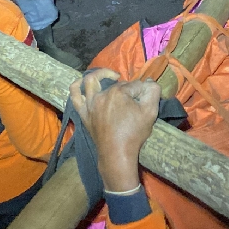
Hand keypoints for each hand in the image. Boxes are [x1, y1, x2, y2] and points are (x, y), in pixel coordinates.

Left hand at [70, 70, 160, 191]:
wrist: (117, 154)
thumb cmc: (134, 133)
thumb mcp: (150, 112)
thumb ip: (153, 92)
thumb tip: (149, 82)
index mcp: (118, 92)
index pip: (134, 85)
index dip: (143, 92)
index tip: (146, 102)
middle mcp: (101, 94)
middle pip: (117, 85)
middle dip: (128, 89)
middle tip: (136, 101)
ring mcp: (90, 103)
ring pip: (91, 81)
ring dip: (101, 75)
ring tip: (112, 77)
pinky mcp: (83, 112)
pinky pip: (75, 95)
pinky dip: (77, 86)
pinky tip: (83, 83)